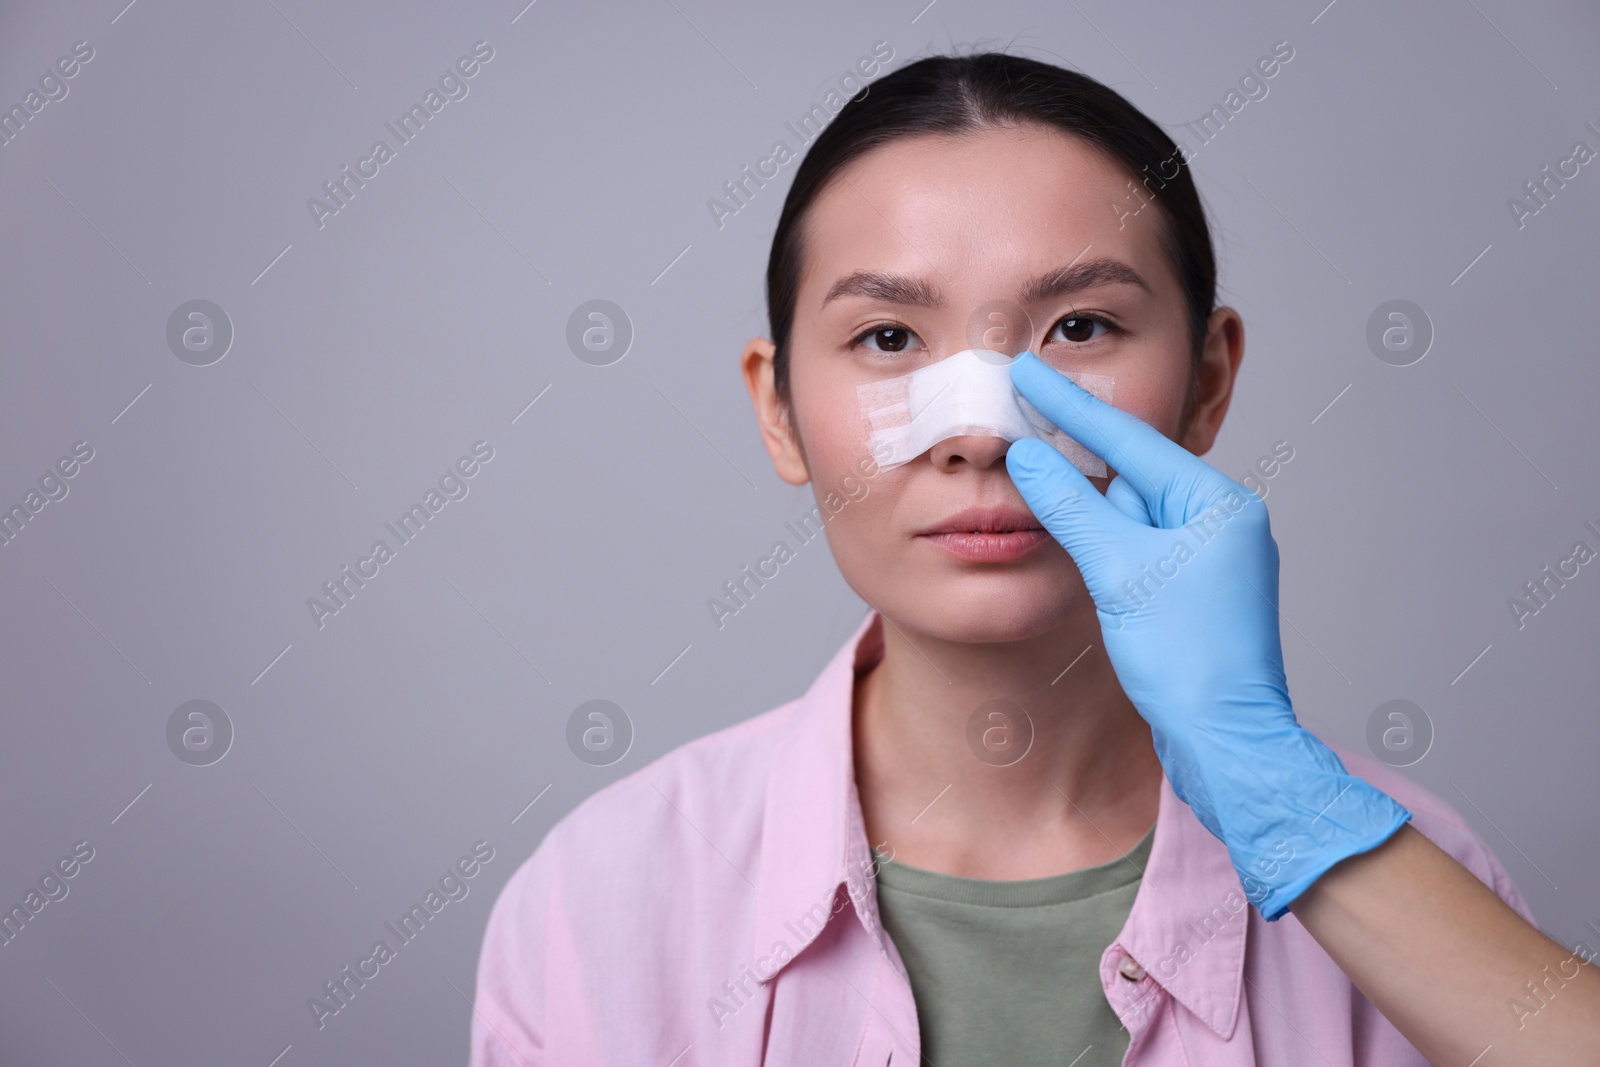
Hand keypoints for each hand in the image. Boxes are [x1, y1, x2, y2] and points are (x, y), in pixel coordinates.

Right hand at [1004, 351, 1408, 918]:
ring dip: (1082, 500)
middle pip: (1130, 472)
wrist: (1228, 745)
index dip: (1071, 406)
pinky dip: (1099, 538)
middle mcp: (1221, 522)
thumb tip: (1029, 456)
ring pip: (1129, 512)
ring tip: (1029, 464)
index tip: (1028, 370)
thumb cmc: (1190, 663)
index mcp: (1218, 504)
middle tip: (1020, 410)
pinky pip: (1135, 547)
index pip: (1130, 441)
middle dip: (1075, 450)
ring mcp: (1207, 560)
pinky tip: (1064, 530)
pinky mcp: (1190, 594)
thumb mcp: (1119, 572)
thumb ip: (1071, 507)